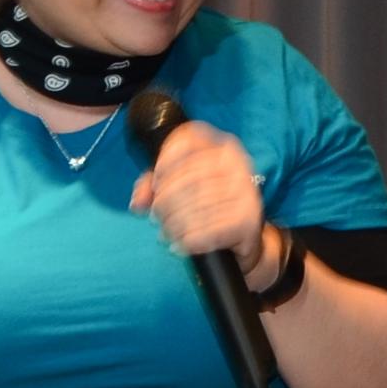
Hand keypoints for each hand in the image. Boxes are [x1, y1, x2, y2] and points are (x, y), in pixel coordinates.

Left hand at [132, 122, 266, 262]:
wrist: (245, 238)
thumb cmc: (210, 207)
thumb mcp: (181, 188)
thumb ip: (153, 186)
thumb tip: (138, 203)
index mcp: (222, 146)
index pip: (188, 142)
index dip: (165, 162)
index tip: (156, 184)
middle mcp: (237, 163)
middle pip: (188, 178)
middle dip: (164, 202)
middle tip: (156, 218)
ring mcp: (246, 191)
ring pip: (197, 206)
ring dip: (175, 225)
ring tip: (167, 233)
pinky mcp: (248, 219)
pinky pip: (210, 230)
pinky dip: (190, 241)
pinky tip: (182, 245)